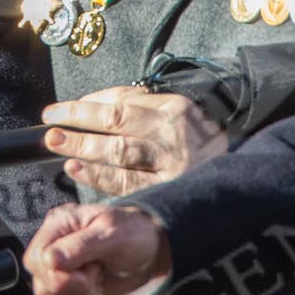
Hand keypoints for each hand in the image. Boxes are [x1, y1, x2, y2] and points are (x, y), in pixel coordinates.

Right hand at [24, 202, 170, 294]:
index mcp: (58, 225)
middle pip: (40, 282)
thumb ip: (79, 247)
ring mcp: (55, 269)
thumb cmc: (132, 234)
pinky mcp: (63, 289)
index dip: (63, 274)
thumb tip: (49, 260)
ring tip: (96, 280)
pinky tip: (91, 291)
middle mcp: (51, 247)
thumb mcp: (112, 234)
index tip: (92, 267)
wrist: (148, 252)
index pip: (38, 259)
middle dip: (73, 287)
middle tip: (96, 273)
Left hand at [42, 85, 226, 196]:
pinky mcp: (170, 192)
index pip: (122, 102)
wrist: (245, 179)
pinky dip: (99, 178)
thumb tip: (93, 108)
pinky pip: (127, 184)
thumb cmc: (201, 142)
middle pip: (115, 124)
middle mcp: (172, 134)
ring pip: (118, 154)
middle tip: (50, 124)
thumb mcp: (179, 114)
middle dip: (79, 123)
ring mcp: (171, 165)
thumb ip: (142, 109)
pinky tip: (77, 171)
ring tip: (57, 144)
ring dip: (83, 149)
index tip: (62, 110)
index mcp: (174, 108)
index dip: (87, 106)